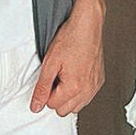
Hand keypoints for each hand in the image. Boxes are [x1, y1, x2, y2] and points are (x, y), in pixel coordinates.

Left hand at [29, 2, 104, 117]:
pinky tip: (75, 76)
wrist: (88, 24)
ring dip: (68, 97)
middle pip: (64, 110)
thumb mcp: (50, 63)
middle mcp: (87, 90)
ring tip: (65, 76)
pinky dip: (79, 91)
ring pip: (76, 106)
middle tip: (55, 77)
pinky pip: (87, 97)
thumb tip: (36, 106)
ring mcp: (94, 86)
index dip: (46, 92)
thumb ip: (42, 88)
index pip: (52, 106)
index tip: (48, 78)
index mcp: (74, 87)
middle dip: (57, 97)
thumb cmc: (71, 38)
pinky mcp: (99, 81)